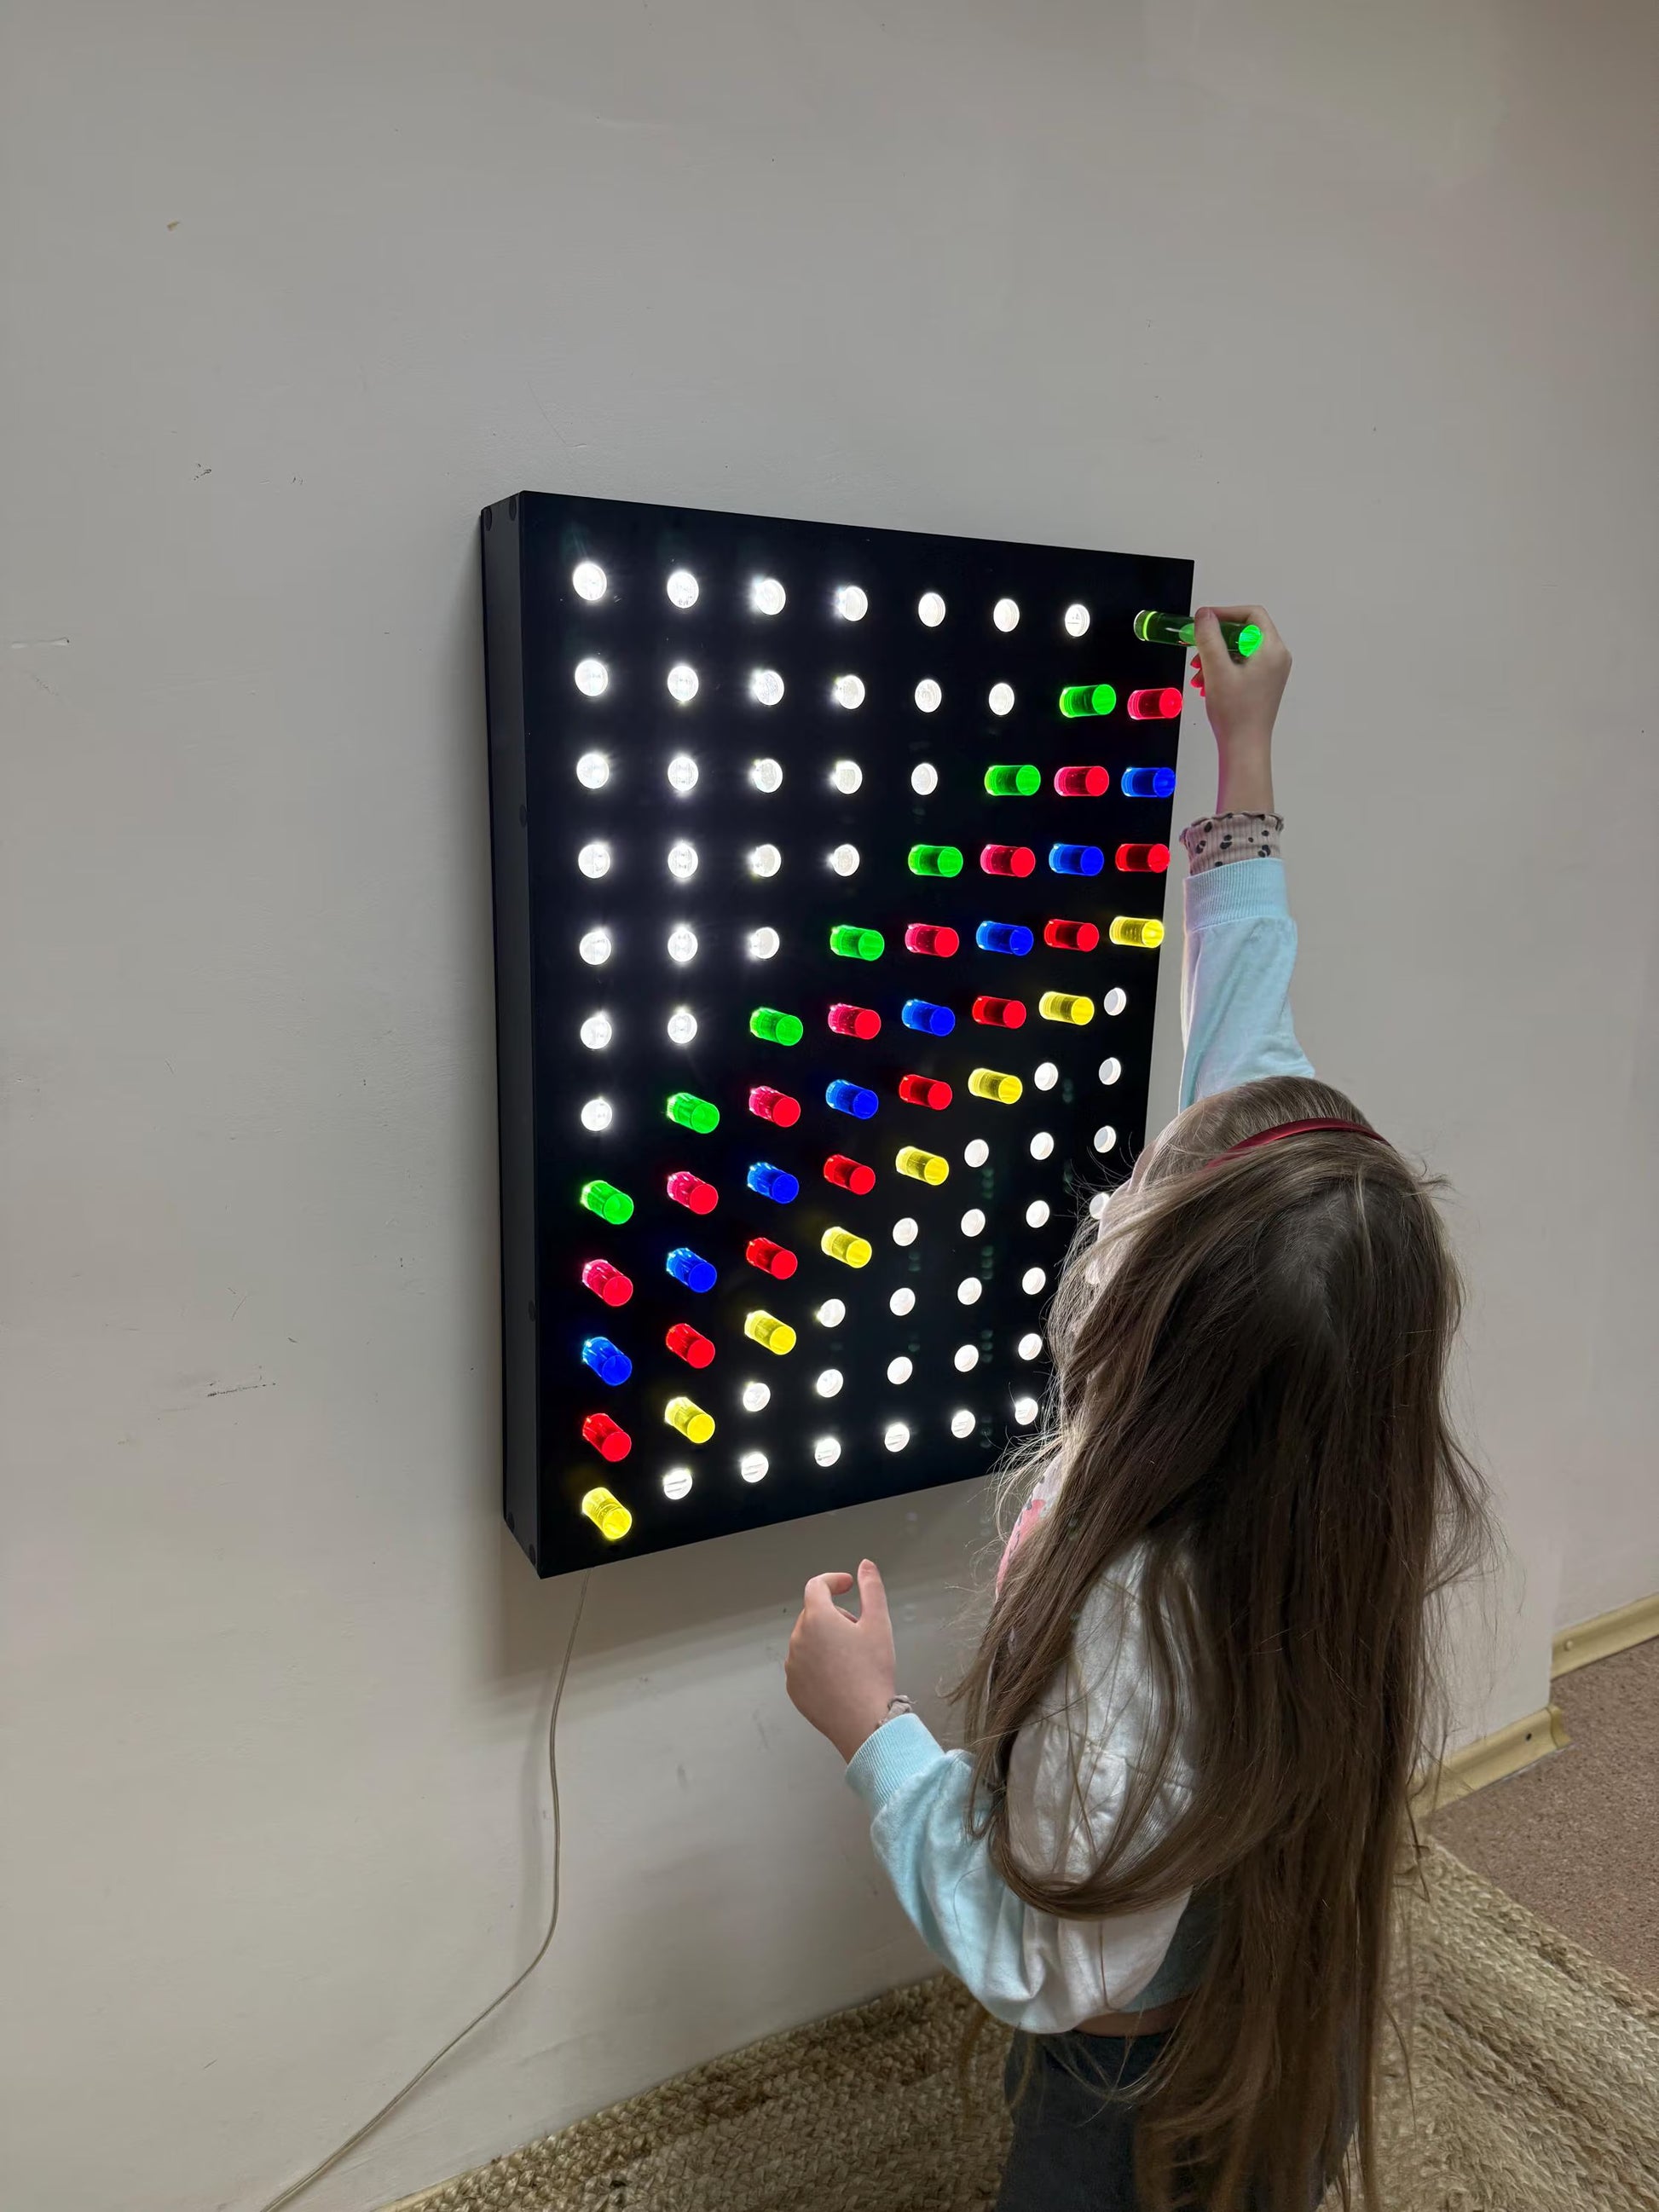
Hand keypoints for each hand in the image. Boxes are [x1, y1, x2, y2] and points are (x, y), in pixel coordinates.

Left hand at [785, 1559, 896, 1763]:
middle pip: (813, 1614)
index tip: (849, 1586)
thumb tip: (865, 1565)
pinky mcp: (793, 1688)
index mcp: (817, 1618)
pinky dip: (818, 1663)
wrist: (863, 1722)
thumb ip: (871, 1589)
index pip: (817, 1586)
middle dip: (835, 1615)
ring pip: (808, 1640)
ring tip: (852, 1658)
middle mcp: (798, 1639)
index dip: (833, 1581)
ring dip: (826, 1640)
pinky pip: (803, 1665)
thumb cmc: (872, 1671)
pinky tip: (840, 1678)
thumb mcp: (879, 1624)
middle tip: (860, 1632)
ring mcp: (793, 1665)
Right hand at [1190, 604, 1289, 814]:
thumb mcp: (1217, 669)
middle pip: (1244, 632)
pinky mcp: (1263, 685)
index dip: (1225, 613)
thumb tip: (1204, 613)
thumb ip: (1209, 637)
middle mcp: (1277, 656)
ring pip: (1240, 650)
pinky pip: (1241, 666)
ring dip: (1215, 656)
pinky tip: (1205, 684)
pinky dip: (1222, 669)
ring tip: (1196, 674)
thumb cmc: (1233, 709)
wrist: (1244, 748)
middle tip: (1194, 650)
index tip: (1202, 622)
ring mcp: (1271, 672)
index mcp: (1272, 649)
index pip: (1252, 615)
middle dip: (1216, 639)